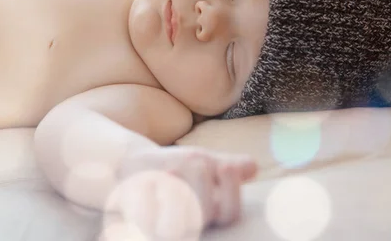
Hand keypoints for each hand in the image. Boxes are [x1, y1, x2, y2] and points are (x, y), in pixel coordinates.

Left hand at [104, 146, 256, 239]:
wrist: (138, 166)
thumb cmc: (177, 166)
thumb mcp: (204, 160)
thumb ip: (228, 164)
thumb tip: (252, 168)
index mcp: (212, 212)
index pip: (231, 214)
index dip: (232, 190)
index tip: (226, 164)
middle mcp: (192, 225)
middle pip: (205, 212)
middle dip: (200, 179)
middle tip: (192, 161)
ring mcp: (164, 230)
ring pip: (175, 225)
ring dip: (174, 189)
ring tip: (170, 170)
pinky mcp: (139, 226)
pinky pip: (143, 220)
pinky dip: (146, 195)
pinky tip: (147, 181)